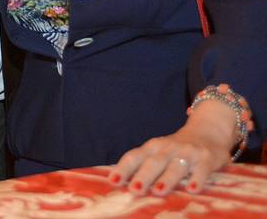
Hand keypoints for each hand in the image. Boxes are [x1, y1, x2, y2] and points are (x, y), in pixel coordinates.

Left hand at [109, 99, 237, 195]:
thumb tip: (120, 184)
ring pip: (175, 166)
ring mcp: (187, 152)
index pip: (134, 157)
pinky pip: (201, 169)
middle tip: (134, 190)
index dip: (123, 168)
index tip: (113, 181)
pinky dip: (197, 179)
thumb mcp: (158, 153)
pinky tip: (193, 189)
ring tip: (158, 191)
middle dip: (143, 176)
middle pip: (153, 162)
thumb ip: (143, 166)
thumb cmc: (176, 150)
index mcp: (152, 148)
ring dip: (167, 178)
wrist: (208, 131)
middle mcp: (167, 148)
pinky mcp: (206, 158)